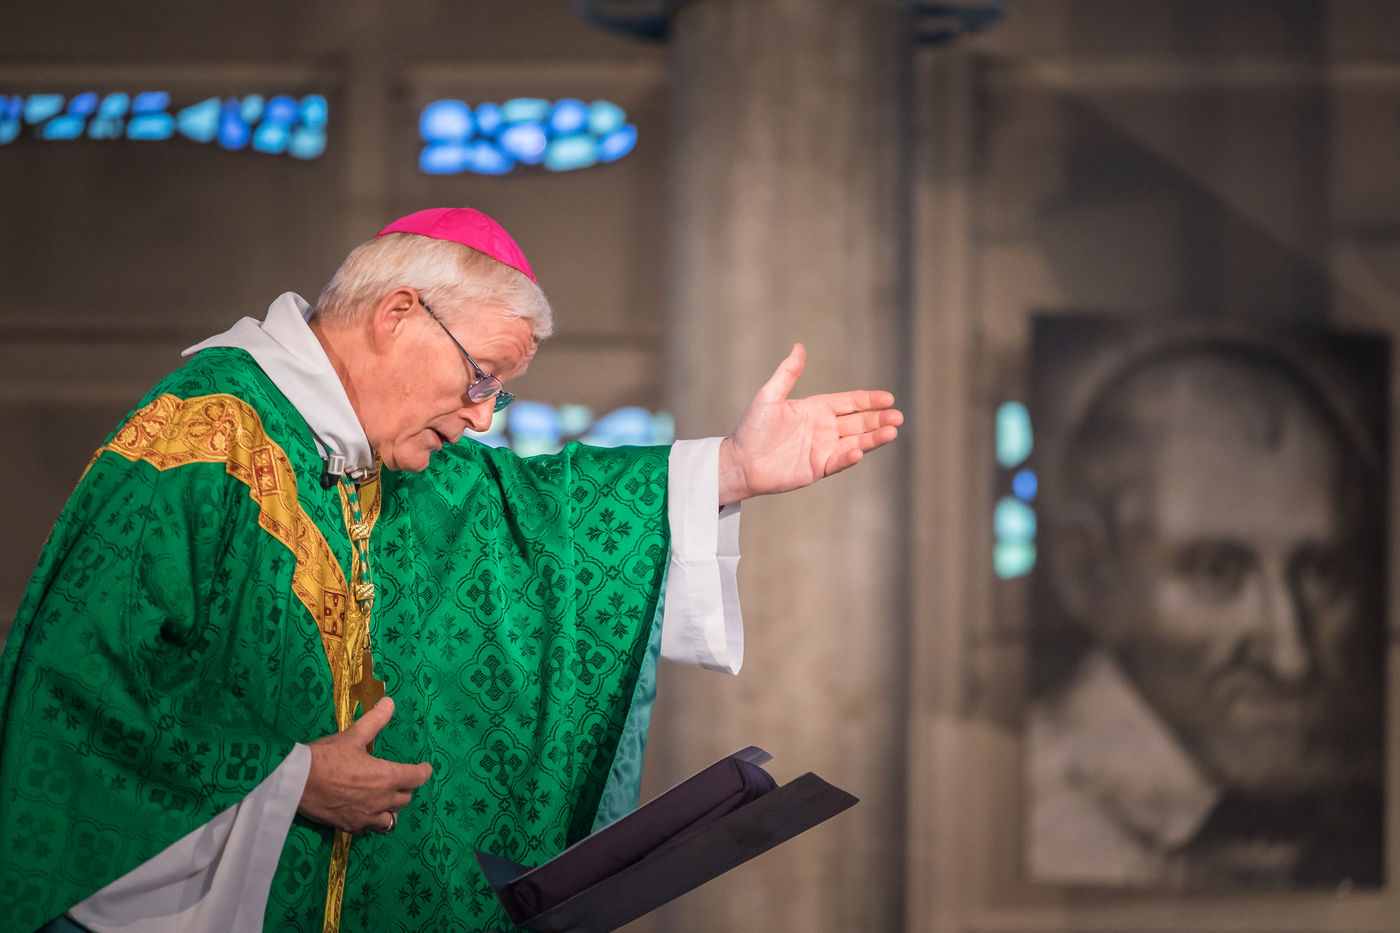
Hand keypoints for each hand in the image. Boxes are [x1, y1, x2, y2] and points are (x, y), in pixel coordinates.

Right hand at [298, 697, 432, 833]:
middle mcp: (381, 800)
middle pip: (405, 798)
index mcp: (387, 777)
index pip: (416, 777)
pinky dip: (373, 821)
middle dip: (406, 788)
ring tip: (386, 799)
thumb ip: (375, 721)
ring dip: (391, 808)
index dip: (423, 771)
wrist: (296, 783)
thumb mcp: (352, 736)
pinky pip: (370, 828)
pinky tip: (367, 813)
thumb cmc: (326, 757)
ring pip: (390, 819)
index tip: (425, 768)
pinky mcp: (350, 827)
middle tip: (400, 779)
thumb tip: (390, 702)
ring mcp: (366, 817)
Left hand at [716, 343, 901, 503]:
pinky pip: (838, 462)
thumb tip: (799, 346)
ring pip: (856, 442)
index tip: (888, 398)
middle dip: (879, 419)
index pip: (850, 402)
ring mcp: (823, 449)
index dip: (869, 400)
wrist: (740, 462)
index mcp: (816, 409)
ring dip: (874, 438)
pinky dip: (849, 457)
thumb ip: (787, 374)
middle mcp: (824, 429)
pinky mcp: (818, 468)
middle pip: (859, 422)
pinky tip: (861, 451)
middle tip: (898, 417)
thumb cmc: (751, 429)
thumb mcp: (769, 397)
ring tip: (892, 432)